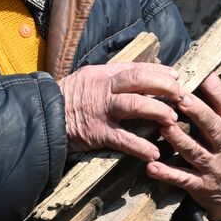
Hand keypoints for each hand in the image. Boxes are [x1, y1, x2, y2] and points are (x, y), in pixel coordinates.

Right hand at [57, 63, 182, 159]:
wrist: (40, 119)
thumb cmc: (65, 101)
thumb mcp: (86, 80)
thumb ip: (108, 79)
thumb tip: (136, 78)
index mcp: (101, 75)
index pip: (135, 68)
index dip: (159, 71)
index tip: (176, 76)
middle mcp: (102, 89)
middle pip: (138, 81)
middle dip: (163, 86)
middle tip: (181, 95)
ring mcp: (100, 111)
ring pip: (135, 105)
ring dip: (157, 111)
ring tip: (172, 119)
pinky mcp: (96, 133)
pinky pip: (123, 139)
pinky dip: (140, 146)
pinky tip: (154, 152)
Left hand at [147, 73, 220, 220]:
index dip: (219, 92)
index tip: (206, 74)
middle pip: (213, 128)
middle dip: (198, 113)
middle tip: (181, 97)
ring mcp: (212, 168)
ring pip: (195, 152)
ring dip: (179, 140)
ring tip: (163, 125)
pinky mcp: (200, 186)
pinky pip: (183, 180)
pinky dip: (167, 174)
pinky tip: (152, 166)